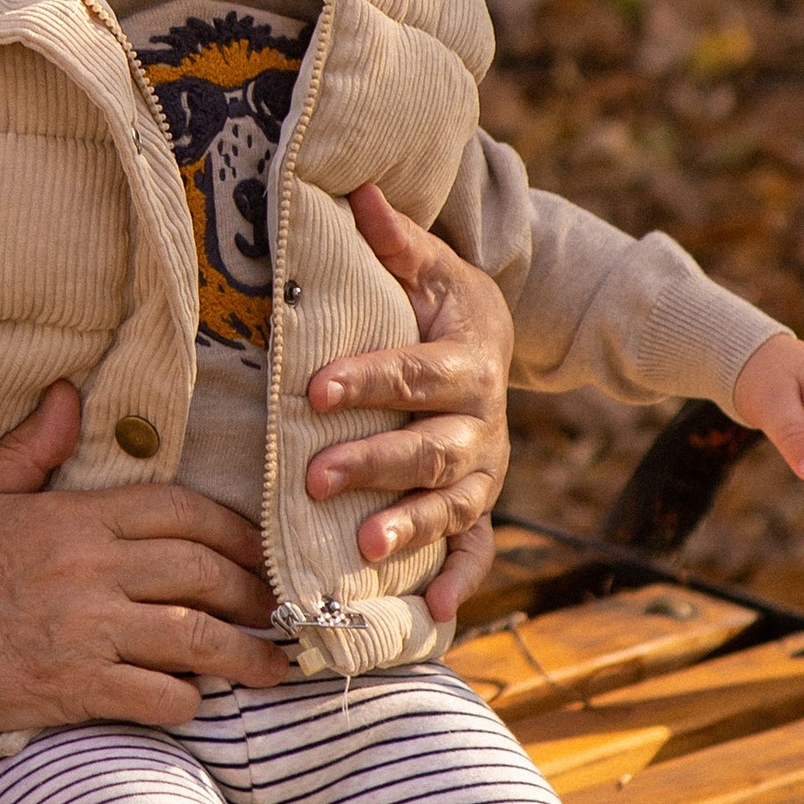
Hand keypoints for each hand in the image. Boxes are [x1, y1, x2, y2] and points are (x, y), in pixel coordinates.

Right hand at [0, 387, 291, 747]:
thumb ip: (33, 445)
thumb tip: (68, 393)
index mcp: (77, 517)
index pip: (181, 511)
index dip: (233, 530)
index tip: (258, 550)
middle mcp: (94, 569)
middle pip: (203, 573)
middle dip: (254, 593)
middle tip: (278, 609)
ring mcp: (89, 630)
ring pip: (196, 637)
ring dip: (245, 656)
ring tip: (273, 668)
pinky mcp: (78, 687)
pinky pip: (158, 694)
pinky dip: (188, 699)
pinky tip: (197, 699)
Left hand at [301, 184, 512, 622]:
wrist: (491, 342)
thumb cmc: (438, 303)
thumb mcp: (426, 266)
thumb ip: (392, 239)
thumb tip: (357, 190)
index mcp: (468, 359)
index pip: (415, 371)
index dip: (367, 380)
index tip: (312, 389)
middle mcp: (482, 422)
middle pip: (432, 448)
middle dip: (375, 464)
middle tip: (316, 479)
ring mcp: (483, 471)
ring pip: (453, 504)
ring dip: (411, 528)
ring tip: (363, 549)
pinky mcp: (478, 506)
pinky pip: (477, 549)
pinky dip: (460, 581)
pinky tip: (435, 614)